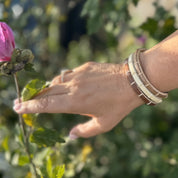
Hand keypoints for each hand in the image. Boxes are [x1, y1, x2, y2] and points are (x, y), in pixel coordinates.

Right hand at [13, 62, 142, 137]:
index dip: (30, 106)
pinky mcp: (84, 67)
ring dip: (48, 88)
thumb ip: (84, 132)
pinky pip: (67, 73)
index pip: (45, 105)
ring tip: (46, 95)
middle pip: (46, 91)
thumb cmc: (119, 105)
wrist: (131, 82)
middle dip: (32, 97)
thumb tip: (70, 135)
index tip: (18, 107)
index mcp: (75, 103)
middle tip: (22, 101)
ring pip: (55, 81)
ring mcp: (78, 74)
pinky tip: (66, 85)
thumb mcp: (103, 124)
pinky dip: (62, 80)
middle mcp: (72, 87)